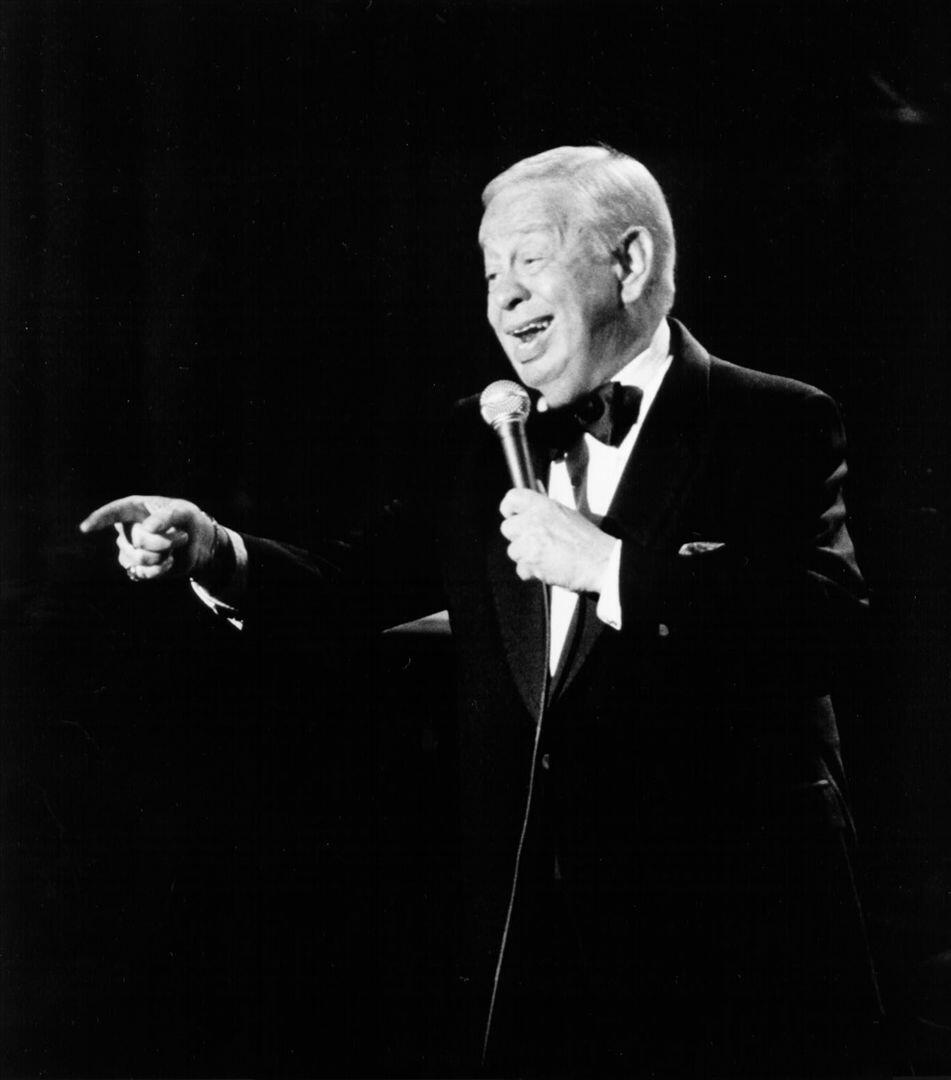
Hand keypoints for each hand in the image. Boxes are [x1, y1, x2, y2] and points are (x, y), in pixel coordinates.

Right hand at [79, 495, 217, 582]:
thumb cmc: (188, 521)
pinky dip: (159, 569)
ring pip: (138, 557)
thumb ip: (168, 516)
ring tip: (174, 547)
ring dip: (162, 555)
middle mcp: (127, 528)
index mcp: (134, 509)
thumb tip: (148, 527)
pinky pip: (141, 572)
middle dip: (163, 541)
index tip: (86, 528)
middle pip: (137, 539)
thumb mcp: (184, 512)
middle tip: (182, 536)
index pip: (114, 512)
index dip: (99, 519)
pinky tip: (169, 562)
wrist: (198, 544)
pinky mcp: (136, 567)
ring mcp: (129, 549)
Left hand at [499, 488, 616, 593]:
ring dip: (526, 557)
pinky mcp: (530, 562)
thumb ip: (544, 510)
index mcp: (543, 505)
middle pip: (507, 527)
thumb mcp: (567, 514)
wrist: (601, 562)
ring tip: (546, 557)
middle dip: (518, 537)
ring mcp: (530, 542)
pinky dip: (531, 572)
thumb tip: (529, 505)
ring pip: (513, 551)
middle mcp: (533, 521)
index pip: (512, 498)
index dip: (509, 508)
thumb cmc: (589, 541)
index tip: (512, 515)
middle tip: (535, 542)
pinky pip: (521, 569)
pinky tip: (547, 568)